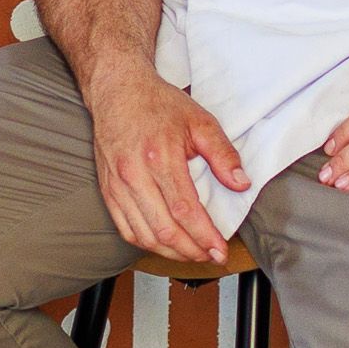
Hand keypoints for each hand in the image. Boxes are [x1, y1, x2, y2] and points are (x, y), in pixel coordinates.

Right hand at [85, 61, 243, 266]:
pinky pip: (125, 228)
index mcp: (160, 156)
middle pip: (164, 229)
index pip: (185, 210)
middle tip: (211, 256)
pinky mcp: (108, 190)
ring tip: (192, 254)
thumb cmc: (158, 104)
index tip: (220, 250)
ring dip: (170, 252)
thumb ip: (222, 154)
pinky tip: (164, 244)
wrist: (117, 91)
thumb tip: (241, 183)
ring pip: (143, 235)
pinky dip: (146, 243)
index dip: (204, 236)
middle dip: (191, 250)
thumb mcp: (199, 121)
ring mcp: (118, 184)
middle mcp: (135, 174)